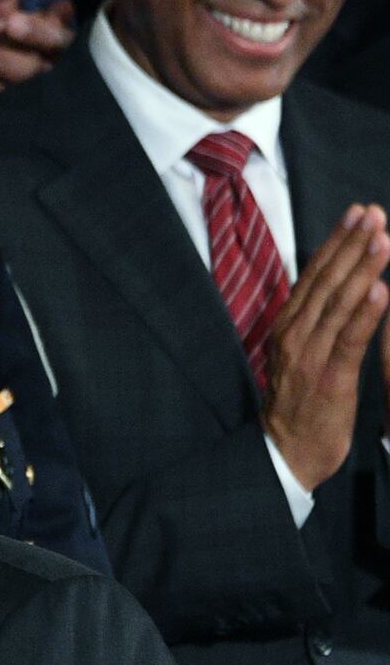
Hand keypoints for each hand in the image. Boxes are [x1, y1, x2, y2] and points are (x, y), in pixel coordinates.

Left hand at [0, 0, 73, 120]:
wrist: (9, 70)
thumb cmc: (13, 36)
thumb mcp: (9, 14)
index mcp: (59, 43)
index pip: (54, 37)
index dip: (37, 31)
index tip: (11, 23)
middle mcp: (51, 69)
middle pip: (31, 67)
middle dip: (1, 59)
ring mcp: (35, 95)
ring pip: (13, 92)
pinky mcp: (15, 113)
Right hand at [263, 204, 389, 490]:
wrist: (284, 452)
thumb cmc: (298, 404)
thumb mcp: (298, 355)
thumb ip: (312, 321)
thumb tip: (331, 287)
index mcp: (288, 326)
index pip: (314, 275)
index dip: (336, 242)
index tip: (358, 213)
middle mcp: (294, 335)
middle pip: (326, 282)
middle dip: (352, 244)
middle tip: (374, 212)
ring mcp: (310, 356)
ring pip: (339, 304)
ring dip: (362, 268)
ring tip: (383, 238)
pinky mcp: (330, 378)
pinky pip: (349, 340)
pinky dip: (366, 314)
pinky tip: (382, 289)